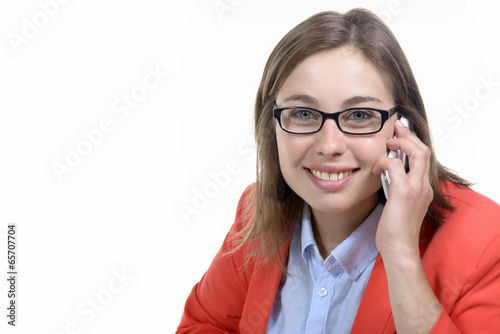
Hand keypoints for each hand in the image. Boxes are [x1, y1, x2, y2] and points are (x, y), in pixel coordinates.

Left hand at [372, 119, 432, 256]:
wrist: (399, 249)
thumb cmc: (395, 230)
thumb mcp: (399, 204)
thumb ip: (396, 187)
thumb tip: (384, 174)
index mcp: (423, 188)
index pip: (424, 157)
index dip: (412, 142)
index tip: (399, 133)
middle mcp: (424, 186)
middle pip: (424, 150)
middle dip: (408, 135)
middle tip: (395, 127)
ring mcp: (416, 188)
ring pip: (417, 152)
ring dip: (401, 142)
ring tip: (387, 143)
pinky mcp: (404, 192)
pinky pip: (394, 165)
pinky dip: (383, 161)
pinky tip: (374, 169)